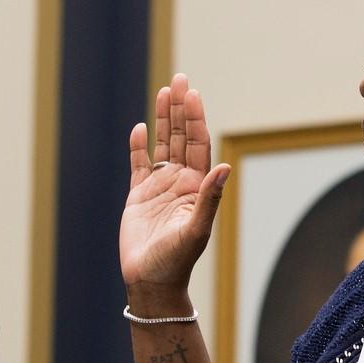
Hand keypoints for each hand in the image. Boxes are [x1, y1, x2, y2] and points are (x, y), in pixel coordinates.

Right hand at [121, 74, 229, 303]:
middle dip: (180, 108)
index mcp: (196, 186)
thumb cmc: (177, 261)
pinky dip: (138, 147)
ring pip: (161, 145)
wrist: (151, 283)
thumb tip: (225, 167)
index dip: (194, 118)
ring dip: (162, 119)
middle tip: (180, 79)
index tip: (192, 93)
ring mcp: (159, 188)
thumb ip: (210, 197)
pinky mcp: (138, 197)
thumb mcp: (196, 229)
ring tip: (164, 91)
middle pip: (180, 137)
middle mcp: (180, 182)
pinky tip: (138, 127)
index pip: (197, 144)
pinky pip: (138, 165)